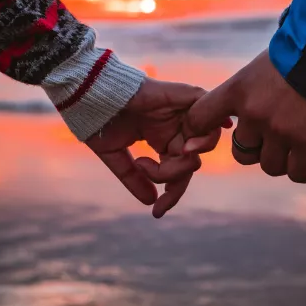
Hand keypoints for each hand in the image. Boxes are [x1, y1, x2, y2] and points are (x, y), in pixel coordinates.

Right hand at [86, 78, 227, 215]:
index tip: (157, 212)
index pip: (176, 172)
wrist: (91, 93)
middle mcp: (175, 128)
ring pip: (204, 142)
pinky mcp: (185, 96)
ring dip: (188, 159)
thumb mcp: (116, 155)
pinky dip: (214, 124)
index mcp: (161, 139)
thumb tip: (151, 202)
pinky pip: (210, 110)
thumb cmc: (99, 119)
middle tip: (153, 175)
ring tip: (169, 158)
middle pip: (190, 162)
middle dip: (175, 178)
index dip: (170, 194)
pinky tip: (206, 138)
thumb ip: (134, 178)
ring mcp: (181, 113)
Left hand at [184, 50, 305, 182]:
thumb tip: (233, 110)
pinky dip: (305, 170)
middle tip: (274, 136)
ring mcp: (281, 132)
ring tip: (297, 145)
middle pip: (241, 153)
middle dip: (256, 148)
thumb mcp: (262, 65)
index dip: (202, 131)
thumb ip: (247, 90)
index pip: (200, 118)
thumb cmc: (302, 52)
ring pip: (270, 166)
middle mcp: (255, 114)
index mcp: (238, 90)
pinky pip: (297, 173)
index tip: (215, 133)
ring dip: (282, 159)